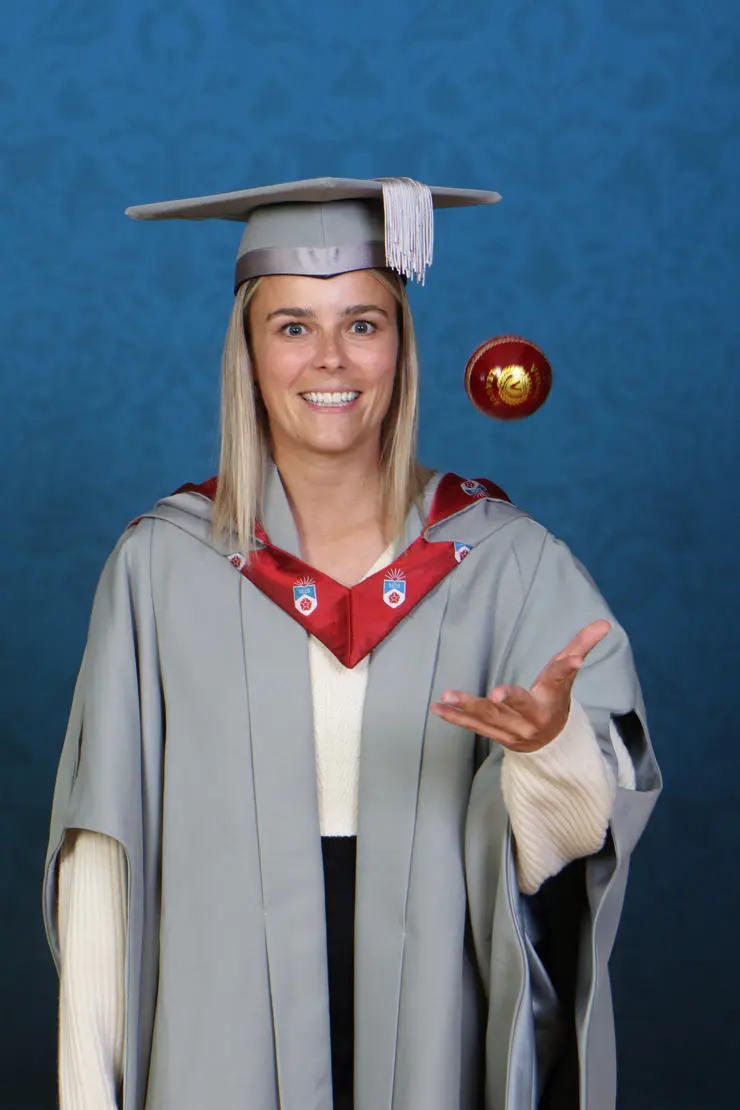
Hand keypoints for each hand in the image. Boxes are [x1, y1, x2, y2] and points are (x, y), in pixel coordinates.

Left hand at [430, 619, 610, 752]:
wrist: (548, 743)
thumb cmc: (554, 699)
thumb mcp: (567, 674)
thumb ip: (581, 647)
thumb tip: (604, 623)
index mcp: (552, 698)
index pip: (562, 678)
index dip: (569, 667)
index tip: (576, 659)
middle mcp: (533, 717)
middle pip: (520, 707)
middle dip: (509, 701)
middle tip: (497, 695)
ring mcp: (512, 729)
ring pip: (490, 719)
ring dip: (468, 708)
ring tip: (447, 696)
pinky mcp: (494, 734)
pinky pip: (473, 726)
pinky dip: (455, 718)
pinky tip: (437, 708)